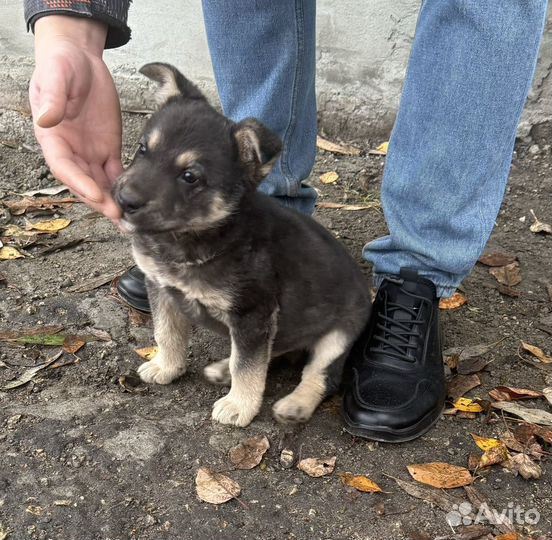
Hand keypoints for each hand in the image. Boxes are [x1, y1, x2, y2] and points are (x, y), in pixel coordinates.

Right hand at [29, 16, 122, 219]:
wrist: (81, 59)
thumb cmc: (62, 65)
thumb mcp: (55, 76)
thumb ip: (52, 97)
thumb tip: (46, 119)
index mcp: (52, 137)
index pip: (64, 167)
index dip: (79, 183)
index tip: (96, 196)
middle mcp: (70, 151)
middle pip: (84, 182)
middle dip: (100, 201)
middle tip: (119, 217)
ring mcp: (89, 152)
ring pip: (100, 183)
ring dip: (113, 202)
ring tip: (129, 221)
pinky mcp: (107, 149)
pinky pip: (115, 173)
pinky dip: (124, 188)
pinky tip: (136, 202)